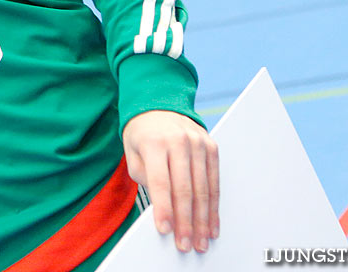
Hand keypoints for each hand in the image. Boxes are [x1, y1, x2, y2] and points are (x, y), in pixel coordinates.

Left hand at [121, 110, 218, 253]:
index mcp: (154, 142)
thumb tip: (163, 206)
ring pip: (203, 188)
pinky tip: (211, 223)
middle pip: (184, 189)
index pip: (160, 182)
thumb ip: (144, 178)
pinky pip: (215, 180)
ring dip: (203, 219)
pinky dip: (214, 205)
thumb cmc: (142, 133)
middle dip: (185, 221)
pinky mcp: (211, 147)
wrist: (158, 104)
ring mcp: (198, 143)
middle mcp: (178, 141)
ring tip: (201, 240)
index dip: (164, 209)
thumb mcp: (132, 153)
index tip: (165, 230)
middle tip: (186, 244)